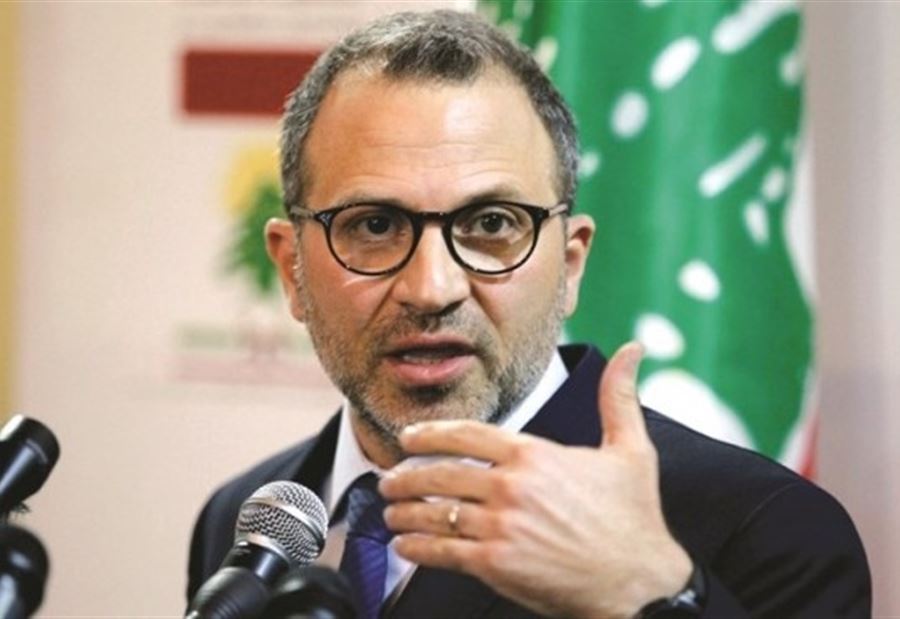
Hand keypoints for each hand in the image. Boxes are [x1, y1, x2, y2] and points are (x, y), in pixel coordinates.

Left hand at [379, 342, 691, 617]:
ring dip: (405, 514)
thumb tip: (632, 350)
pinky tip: (405, 546)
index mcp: (535, 455)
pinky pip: (442, 552)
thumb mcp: (632, 449)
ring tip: (391, 514)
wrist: (641, 583)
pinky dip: (416, 548)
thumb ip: (619, 397)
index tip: (409, 439)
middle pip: (441, 474)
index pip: (467, 435)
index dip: (429, 435)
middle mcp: (512, 486)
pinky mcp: (497, 564)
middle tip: (389, 481)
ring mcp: (501, 526)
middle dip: (406, 477)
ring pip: (436, 514)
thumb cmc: (635, 520)